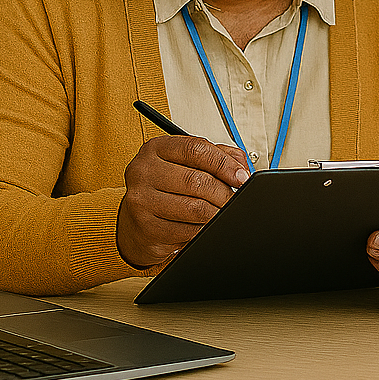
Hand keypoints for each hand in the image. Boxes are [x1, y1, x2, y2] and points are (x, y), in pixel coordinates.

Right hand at [116, 135, 249, 268]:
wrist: (136, 221)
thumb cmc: (166, 187)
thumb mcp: (187, 163)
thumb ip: (217, 156)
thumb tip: (242, 167)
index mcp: (156, 148)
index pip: (196, 149)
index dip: (224, 163)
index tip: (242, 176)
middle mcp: (143, 171)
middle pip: (197, 180)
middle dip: (224, 192)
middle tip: (235, 199)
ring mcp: (141, 199)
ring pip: (194, 208)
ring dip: (217, 213)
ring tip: (223, 212)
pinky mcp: (146, 227)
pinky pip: (187, 231)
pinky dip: (203, 229)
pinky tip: (204, 225)